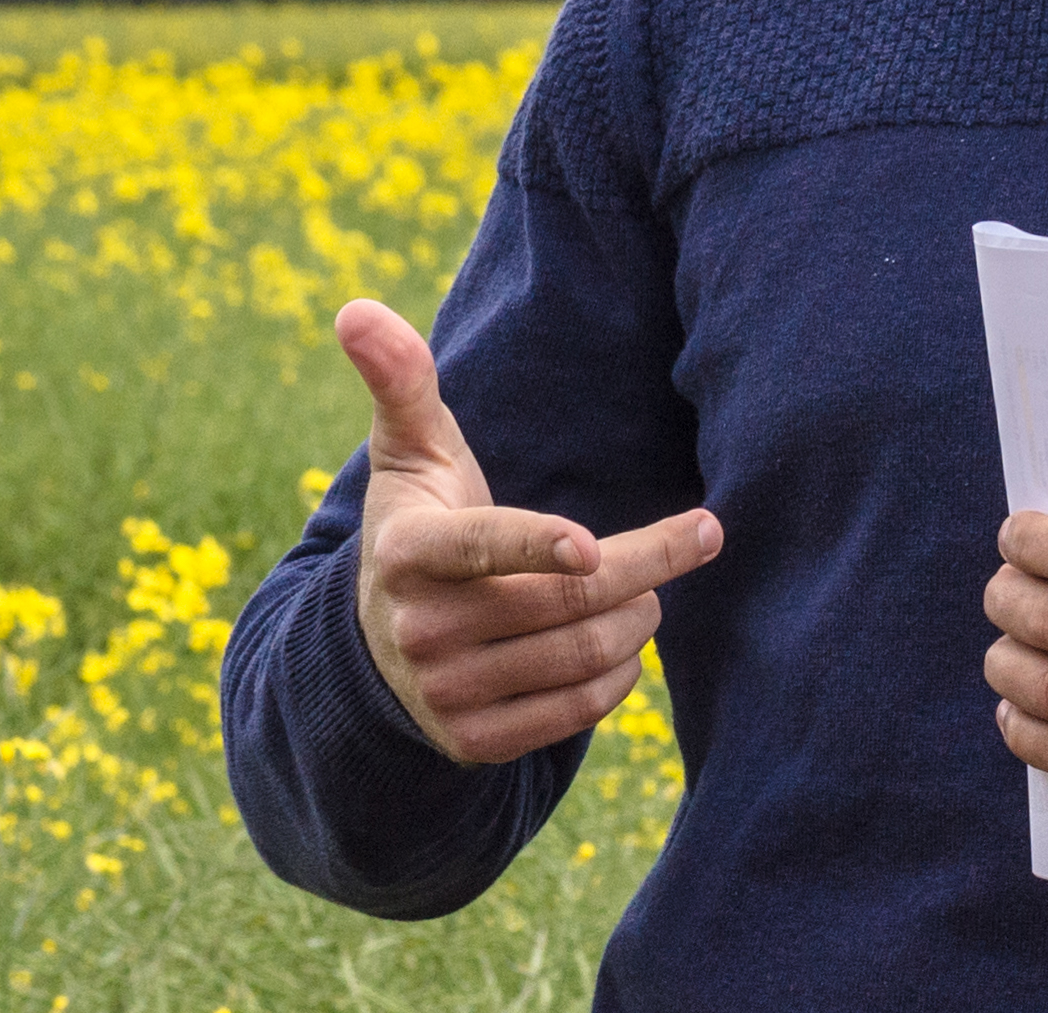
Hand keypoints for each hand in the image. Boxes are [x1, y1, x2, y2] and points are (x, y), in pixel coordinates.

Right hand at [334, 296, 722, 765]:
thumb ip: (401, 379)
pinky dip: (619, 675)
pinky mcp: (472, 741)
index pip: (480, 547)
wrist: (381, 644)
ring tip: (652, 589)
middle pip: (562, 601)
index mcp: (405, 552)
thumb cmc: (421, 520)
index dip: (536, 545)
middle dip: (644, 566)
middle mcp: (419, 630)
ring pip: (579, 655)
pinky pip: (574, 711)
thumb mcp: (411, 452)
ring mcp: (444, 692)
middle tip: (691, 538)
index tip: (592, 543)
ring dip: (640, 618)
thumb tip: (356, 307)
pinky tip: (625, 644)